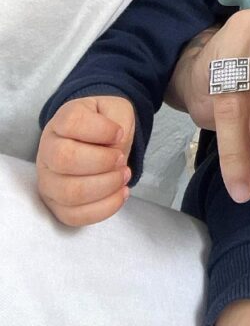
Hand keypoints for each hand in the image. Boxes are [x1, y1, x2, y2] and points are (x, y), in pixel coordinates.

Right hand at [36, 95, 134, 225]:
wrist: (100, 139)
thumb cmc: (105, 124)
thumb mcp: (117, 110)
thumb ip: (118, 122)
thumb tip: (114, 149)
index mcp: (62, 121)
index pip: (72, 123)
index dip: (101, 130)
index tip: (119, 133)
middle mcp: (48, 150)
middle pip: (65, 160)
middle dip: (103, 162)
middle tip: (121, 159)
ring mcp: (48, 180)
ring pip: (69, 193)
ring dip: (105, 186)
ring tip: (124, 176)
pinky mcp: (56, 204)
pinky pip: (74, 216)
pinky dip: (103, 208)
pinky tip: (121, 193)